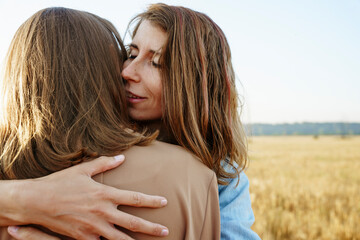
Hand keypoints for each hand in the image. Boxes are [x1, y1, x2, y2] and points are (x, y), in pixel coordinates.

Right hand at [9, 156, 168, 239]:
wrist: (36, 202)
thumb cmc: (60, 183)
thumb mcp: (83, 169)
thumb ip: (105, 164)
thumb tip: (122, 157)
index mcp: (104, 194)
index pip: (134, 198)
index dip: (151, 201)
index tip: (164, 202)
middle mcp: (102, 212)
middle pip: (133, 223)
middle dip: (151, 228)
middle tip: (165, 231)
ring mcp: (92, 228)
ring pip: (119, 239)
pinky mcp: (82, 238)